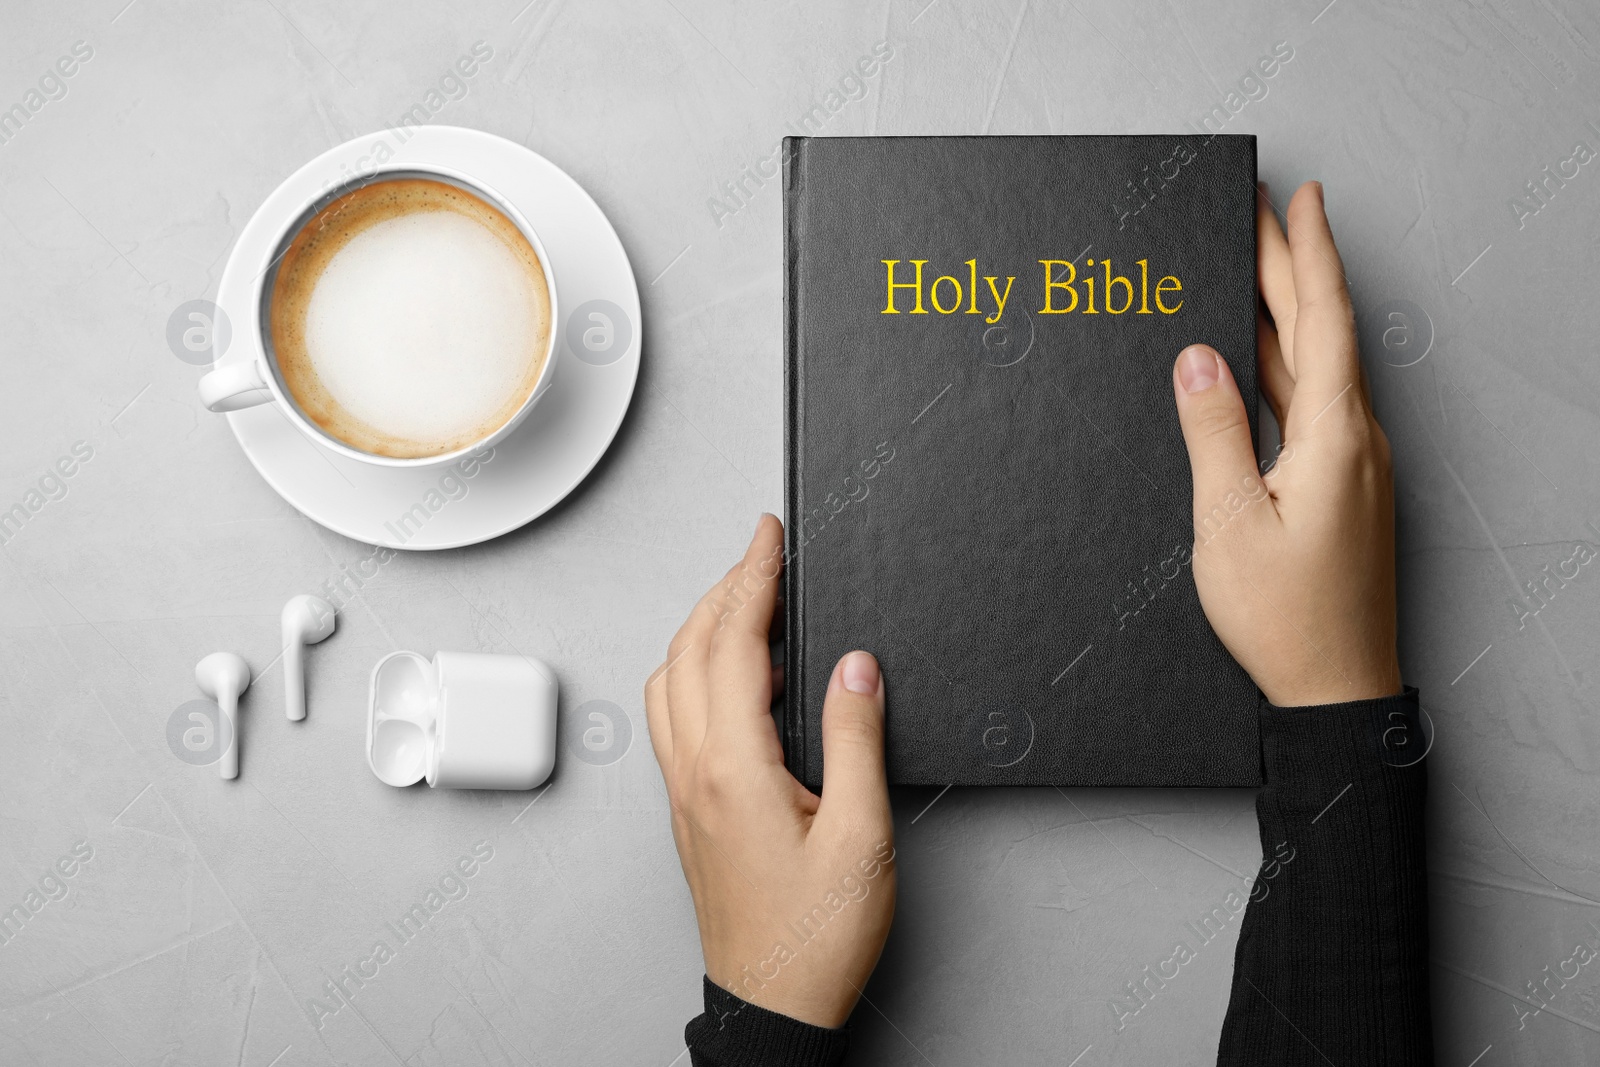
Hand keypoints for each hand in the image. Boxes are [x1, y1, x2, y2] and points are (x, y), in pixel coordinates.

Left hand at [645, 514, 895, 1027]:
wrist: (771, 1005)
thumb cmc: (813, 938)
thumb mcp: (860, 837)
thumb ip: (855, 741)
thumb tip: (854, 667)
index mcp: (733, 768)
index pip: (735, 645)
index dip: (753, 579)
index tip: (769, 536)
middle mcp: (694, 772)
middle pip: (691, 650)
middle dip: (725, 587)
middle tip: (762, 551)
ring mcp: (684, 792)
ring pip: (672, 680)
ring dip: (703, 628)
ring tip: (749, 602)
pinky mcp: (689, 810)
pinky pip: (676, 716)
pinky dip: (698, 671)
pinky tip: (739, 679)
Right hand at [1172, 181, 1401, 706]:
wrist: (1336, 688)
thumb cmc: (1283, 619)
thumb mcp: (1227, 523)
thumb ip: (1213, 433)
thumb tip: (1198, 359)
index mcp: (1333, 437)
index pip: (1322, 320)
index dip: (1308, 254)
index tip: (1299, 199)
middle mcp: (1356, 440)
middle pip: (1321, 332)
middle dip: (1291, 266)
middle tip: (1263, 211)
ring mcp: (1355, 465)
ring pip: (1316, 366)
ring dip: (1284, 313)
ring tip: (1250, 269)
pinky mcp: (1343, 488)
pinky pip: (1312, 405)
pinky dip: (1283, 366)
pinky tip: (1254, 358)